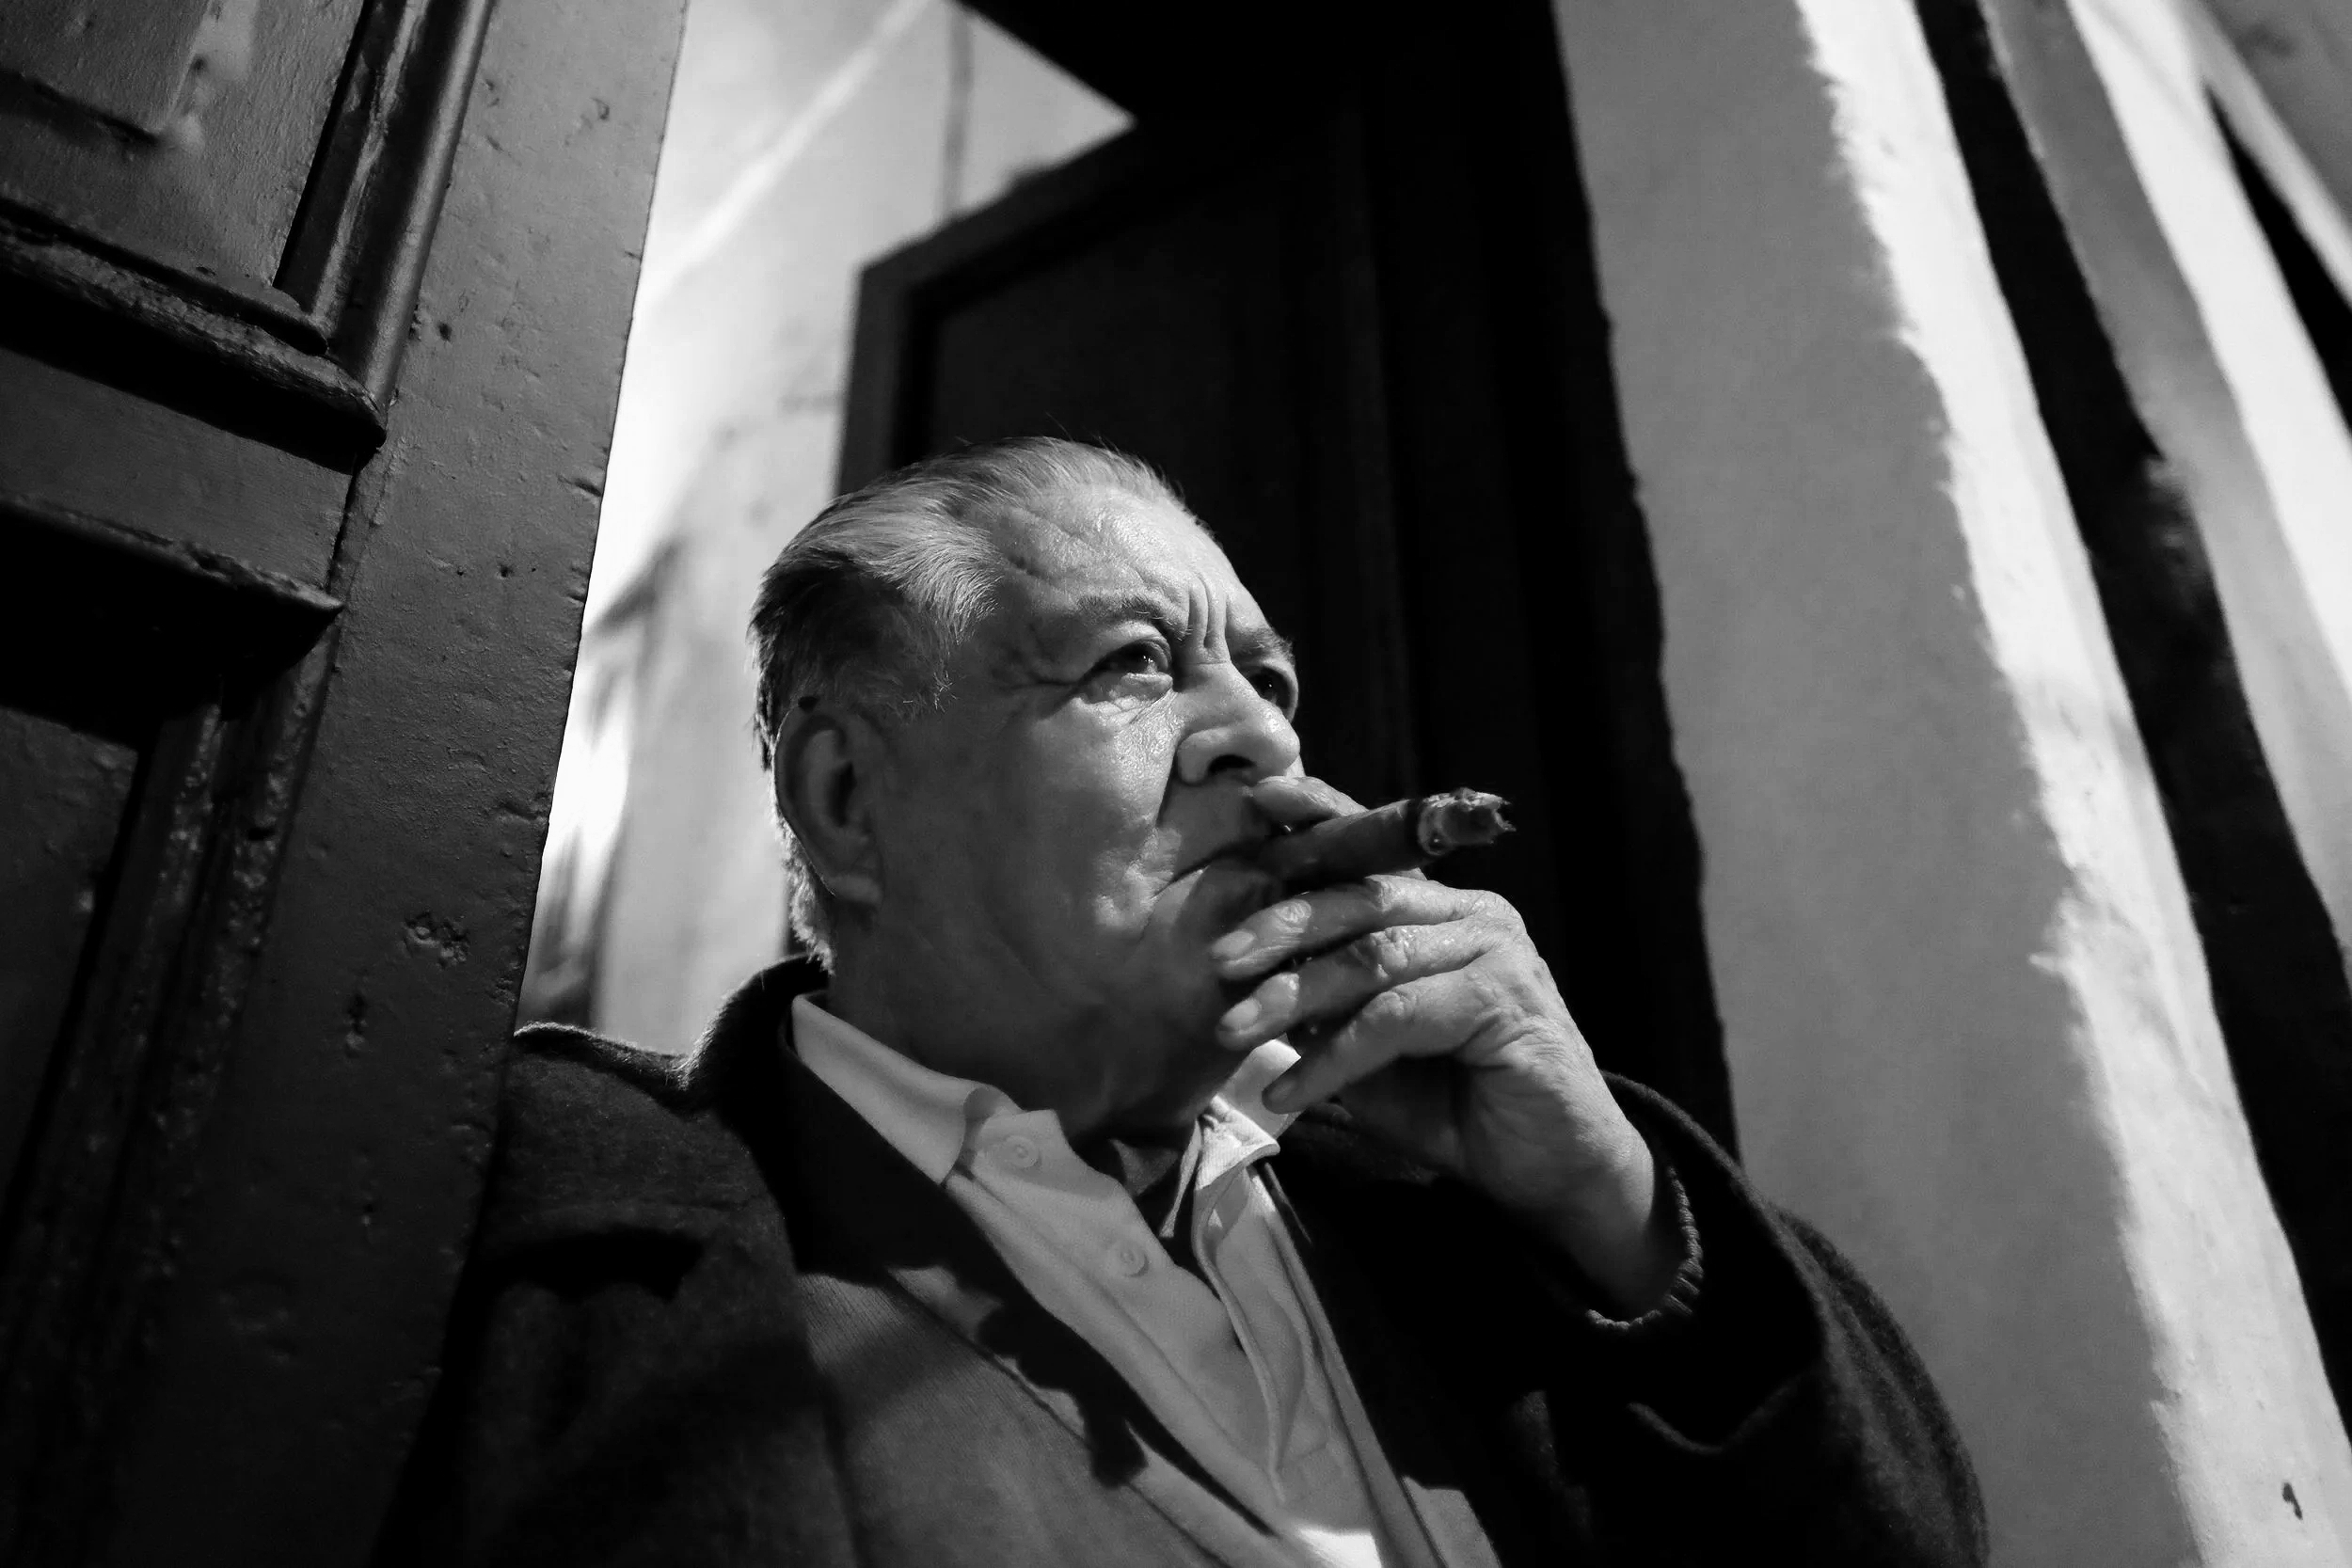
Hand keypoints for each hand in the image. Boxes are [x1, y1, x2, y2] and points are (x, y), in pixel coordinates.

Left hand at [1213, 776, 1682, 1312]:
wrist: (1553, 1172)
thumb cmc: (1459, 1107)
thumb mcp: (1373, 1050)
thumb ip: (1327, 1005)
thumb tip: (1251, 975)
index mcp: (1445, 910)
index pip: (1374, 854)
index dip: (1317, 820)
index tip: (1253, 801)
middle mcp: (1473, 914)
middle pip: (1361, 897)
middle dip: (1280, 924)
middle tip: (1217, 960)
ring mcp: (1494, 949)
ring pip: (1372, 956)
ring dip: (1294, 995)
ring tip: (1234, 1031)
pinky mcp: (1502, 998)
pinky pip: (1395, 1016)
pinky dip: (1334, 1056)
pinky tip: (1290, 1092)